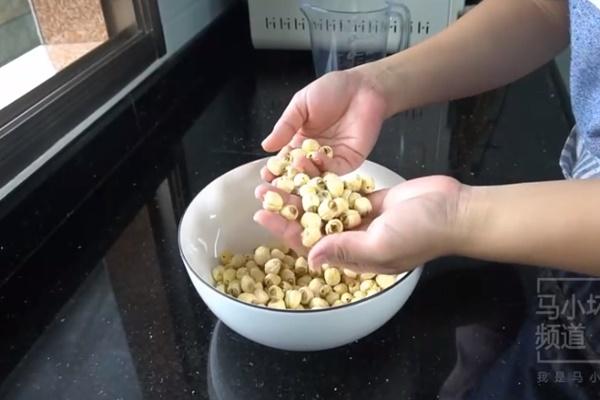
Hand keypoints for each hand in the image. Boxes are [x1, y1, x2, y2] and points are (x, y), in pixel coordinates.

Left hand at [254, 176, 466, 273]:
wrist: (454, 210)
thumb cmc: (423, 232)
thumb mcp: (381, 245)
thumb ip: (345, 250)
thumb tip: (311, 258)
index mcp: (354, 258)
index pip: (311, 246)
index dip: (286, 231)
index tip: (264, 216)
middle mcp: (354, 241)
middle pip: (312, 225)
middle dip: (288, 209)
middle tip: (264, 191)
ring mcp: (363, 221)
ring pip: (324, 208)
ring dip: (303, 193)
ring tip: (281, 175)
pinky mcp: (372, 202)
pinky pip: (342, 193)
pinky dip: (325, 183)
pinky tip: (308, 168)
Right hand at [260, 69, 387, 179]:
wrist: (362, 87)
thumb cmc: (332, 90)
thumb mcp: (300, 105)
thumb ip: (285, 126)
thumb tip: (266, 146)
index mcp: (300, 141)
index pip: (285, 159)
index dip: (275, 167)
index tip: (265, 173)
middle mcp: (314, 153)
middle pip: (299, 172)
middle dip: (288, 177)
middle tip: (277, 181)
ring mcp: (332, 159)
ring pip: (316, 173)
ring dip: (306, 171)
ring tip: (297, 164)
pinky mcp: (349, 161)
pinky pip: (335, 169)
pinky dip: (325, 166)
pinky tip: (317, 157)